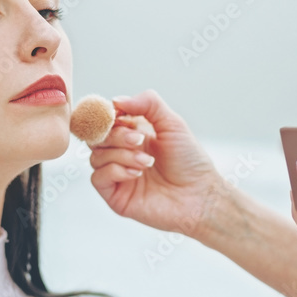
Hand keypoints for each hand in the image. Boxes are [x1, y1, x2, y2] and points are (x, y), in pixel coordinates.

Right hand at [88, 89, 226, 238]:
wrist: (200, 195)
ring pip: (96, 156)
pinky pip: (97, 178)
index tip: (119, 114)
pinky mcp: (115, 196)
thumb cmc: (190, 162)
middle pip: (98, 137)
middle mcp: (123, 154)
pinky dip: (115, 171)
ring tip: (146, 162)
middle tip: (139, 140)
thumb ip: (148, 104)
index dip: (108, 116)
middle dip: (116, 135)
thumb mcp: (172, 123)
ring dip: (121, 155)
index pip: (106, 121)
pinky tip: (136, 173)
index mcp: (133, 134)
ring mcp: (118, 175)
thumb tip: (116, 100)